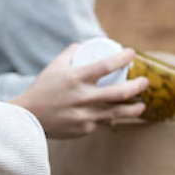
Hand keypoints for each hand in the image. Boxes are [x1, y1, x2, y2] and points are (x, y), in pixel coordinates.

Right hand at [10, 44, 148, 138]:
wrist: (30, 116)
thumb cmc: (43, 88)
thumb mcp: (54, 67)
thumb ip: (70, 54)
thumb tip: (86, 45)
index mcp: (75, 78)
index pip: (106, 65)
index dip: (122, 58)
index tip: (132, 53)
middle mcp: (82, 97)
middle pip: (120, 92)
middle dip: (137, 86)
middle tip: (144, 81)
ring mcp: (85, 115)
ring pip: (118, 112)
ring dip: (134, 109)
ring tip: (141, 105)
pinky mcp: (85, 129)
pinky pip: (105, 122)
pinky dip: (112, 118)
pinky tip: (117, 115)